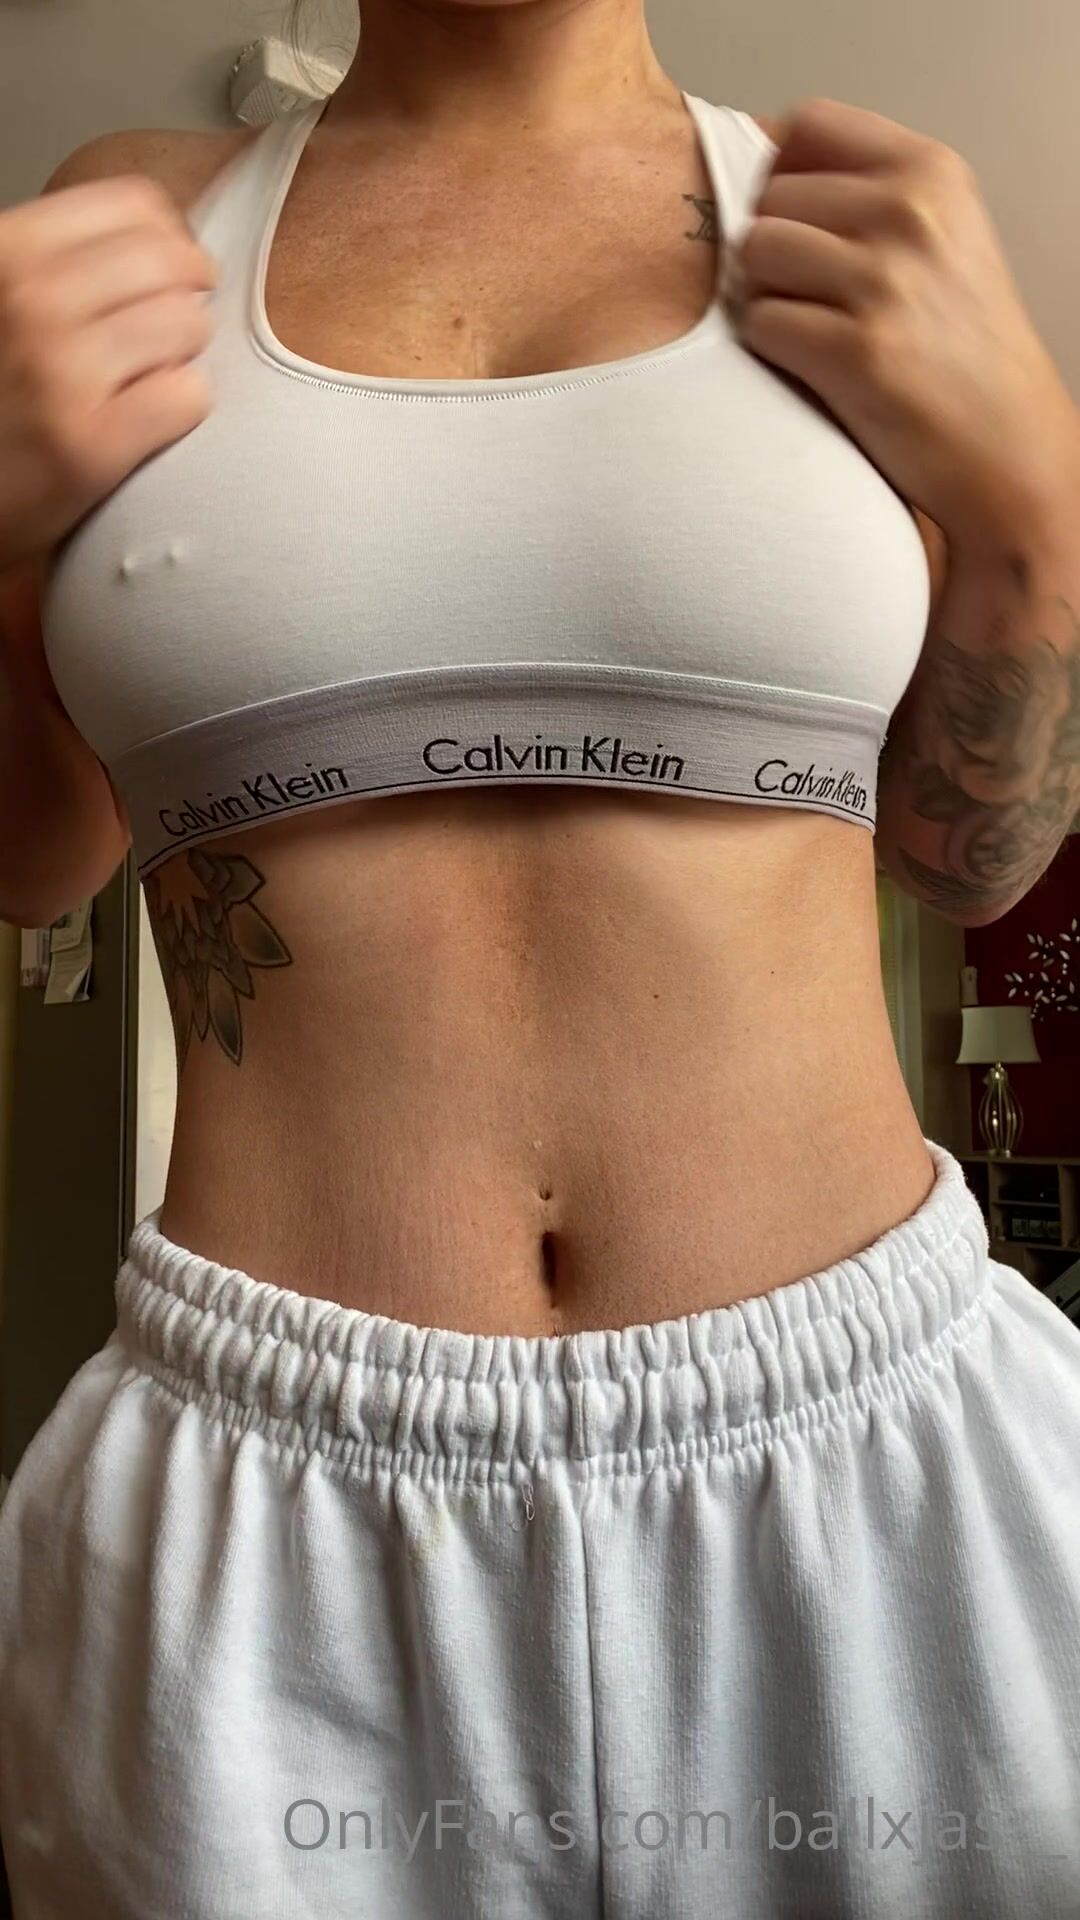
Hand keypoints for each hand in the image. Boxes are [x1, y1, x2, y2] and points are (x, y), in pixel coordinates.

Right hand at [0, 168, 217, 573]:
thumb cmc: (2, 393)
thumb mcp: (11, 299)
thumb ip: (68, 263)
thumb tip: (171, 238)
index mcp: (8, 249)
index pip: (138, 206)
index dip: (170, 242)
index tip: (167, 275)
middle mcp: (29, 299)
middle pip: (174, 262)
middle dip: (187, 298)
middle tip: (171, 334)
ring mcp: (59, 370)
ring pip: (189, 325)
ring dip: (185, 355)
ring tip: (149, 379)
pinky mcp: (90, 443)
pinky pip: (189, 396)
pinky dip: (182, 410)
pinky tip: (146, 422)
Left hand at [729, 97, 1079, 551]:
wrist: (1006, 448)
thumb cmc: (961, 350)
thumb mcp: (941, 237)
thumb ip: (867, 194)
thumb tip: (764, 166)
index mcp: (932, 172)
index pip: (810, 124)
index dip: (781, 174)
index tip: (798, 223)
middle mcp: (912, 212)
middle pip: (771, 196)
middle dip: (774, 250)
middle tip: (814, 298)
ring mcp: (885, 281)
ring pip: (755, 254)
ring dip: (766, 296)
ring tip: (814, 329)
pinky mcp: (856, 352)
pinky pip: (759, 323)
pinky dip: (771, 350)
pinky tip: (815, 368)